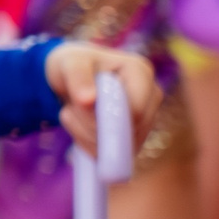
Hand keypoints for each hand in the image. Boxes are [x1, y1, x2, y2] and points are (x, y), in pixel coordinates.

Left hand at [44, 43, 160, 157]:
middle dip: (93, 129)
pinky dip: (91, 145)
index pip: (135, 110)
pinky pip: (118, 154)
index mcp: (141, 72)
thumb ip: (77, 77)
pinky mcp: (136, 135)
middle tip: (67, 112)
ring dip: (88, 137)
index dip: (105, 118)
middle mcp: (151, 95)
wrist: (70, 77)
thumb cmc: (72, 65)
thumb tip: (88, 100)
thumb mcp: (68, 64)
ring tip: (71, 114)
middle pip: (131, 131)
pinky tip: (79, 128)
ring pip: (124, 146)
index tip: (76, 108)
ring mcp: (147, 117)